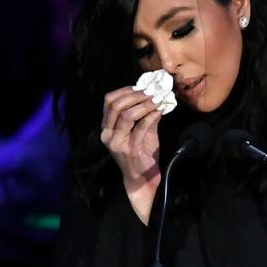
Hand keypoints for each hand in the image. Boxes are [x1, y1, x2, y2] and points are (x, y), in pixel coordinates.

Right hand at [100, 86, 162, 223]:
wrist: (142, 179)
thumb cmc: (141, 155)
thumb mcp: (143, 131)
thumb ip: (146, 115)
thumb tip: (155, 96)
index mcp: (107, 128)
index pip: (109, 102)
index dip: (124, 91)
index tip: (141, 87)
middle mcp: (108, 135)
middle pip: (115, 105)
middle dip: (135, 95)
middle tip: (151, 92)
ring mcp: (117, 143)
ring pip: (127, 115)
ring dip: (144, 104)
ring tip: (156, 100)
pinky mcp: (129, 150)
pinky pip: (140, 127)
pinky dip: (151, 116)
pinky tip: (159, 111)